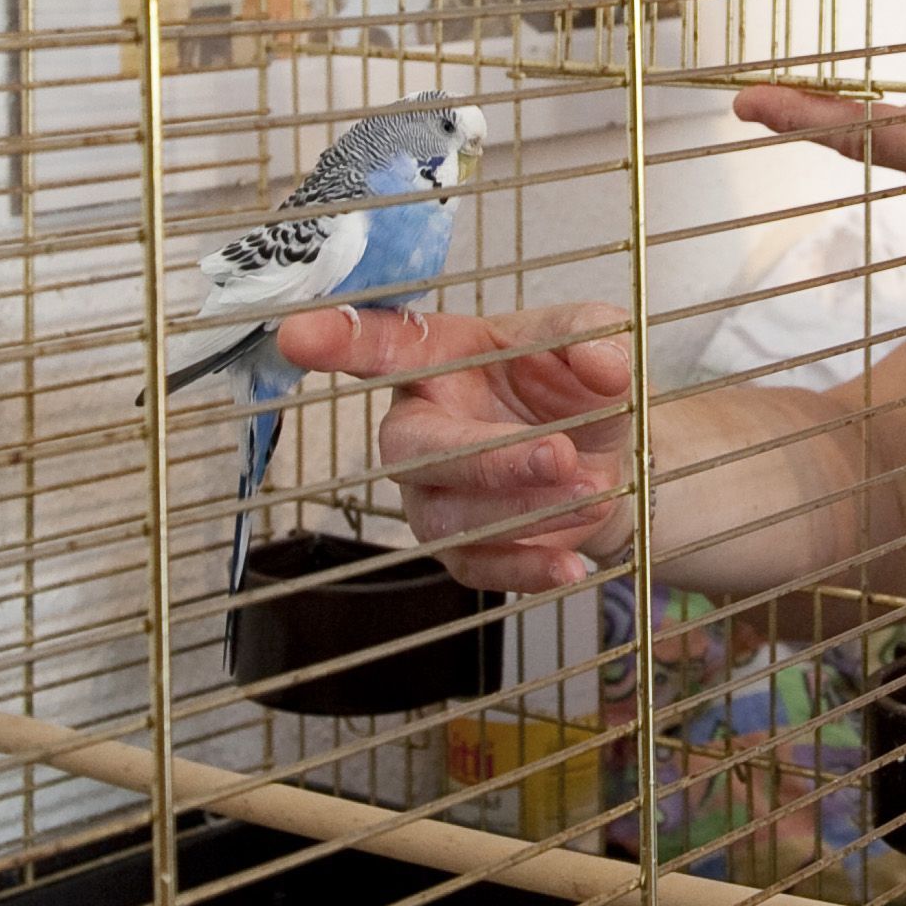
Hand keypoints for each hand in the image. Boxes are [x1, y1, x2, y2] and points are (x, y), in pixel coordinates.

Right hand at [268, 302, 637, 590]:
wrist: (608, 457)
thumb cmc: (573, 387)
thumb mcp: (591, 340)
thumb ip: (592, 336)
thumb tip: (601, 360)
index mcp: (437, 358)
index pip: (380, 344)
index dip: (337, 339)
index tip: (296, 336)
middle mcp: (420, 427)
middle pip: (414, 448)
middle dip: (487, 457)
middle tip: (558, 454)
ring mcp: (432, 494)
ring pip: (447, 514)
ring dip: (522, 509)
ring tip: (591, 494)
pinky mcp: (462, 551)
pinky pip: (477, 568)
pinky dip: (526, 569)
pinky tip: (569, 565)